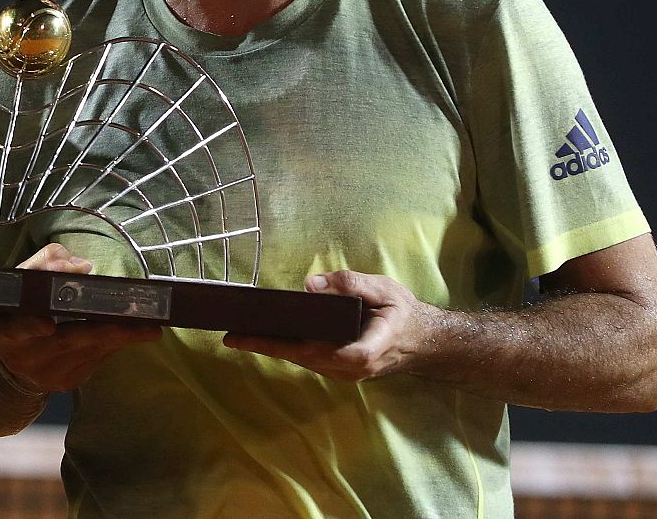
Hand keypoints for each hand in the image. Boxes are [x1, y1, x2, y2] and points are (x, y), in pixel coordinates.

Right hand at [0, 243, 161, 393]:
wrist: (9, 363)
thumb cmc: (17, 311)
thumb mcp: (21, 284)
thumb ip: (45, 266)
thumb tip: (80, 266)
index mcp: (4, 330)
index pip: (16, 328)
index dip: (30, 326)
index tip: (47, 324)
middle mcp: (24, 358)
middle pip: (65, 342)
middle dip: (104, 331)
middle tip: (141, 323)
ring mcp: (47, 375)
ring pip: (87, 353)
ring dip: (120, 338)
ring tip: (149, 327)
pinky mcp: (68, 383)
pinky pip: (96, 361)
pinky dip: (114, 345)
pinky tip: (133, 334)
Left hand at [222, 269, 433, 380]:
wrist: (421, 340)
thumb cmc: (403, 312)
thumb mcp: (385, 289)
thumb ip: (351, 283)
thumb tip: (311, 284)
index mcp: (371, 348)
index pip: (340, 354)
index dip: (308, 347)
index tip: (279, 340)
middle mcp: (354, 367)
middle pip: (307, 359)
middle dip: (270, 347)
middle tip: (234, 336)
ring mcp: (345, 372)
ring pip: (304, 361)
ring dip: (272, 350)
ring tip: (239, 336)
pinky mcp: (338, 369)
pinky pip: (307, 360)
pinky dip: (284, 349)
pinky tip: (263, 337)